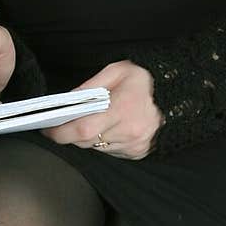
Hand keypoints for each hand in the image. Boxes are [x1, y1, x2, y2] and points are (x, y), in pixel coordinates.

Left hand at [45, 60, 162, 159]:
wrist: (178, 95)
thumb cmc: (144, 80)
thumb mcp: (116, 71)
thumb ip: (90, 86)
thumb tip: (66, 102)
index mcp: (122, 108)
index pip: (83, 129)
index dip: (61, 132)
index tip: (47, 128)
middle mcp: (129, 131)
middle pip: (86, 141)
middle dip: (69, 134)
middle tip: (61, 123)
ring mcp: (134, 145)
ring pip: (96, 148)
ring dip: (86, 137)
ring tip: (89, 119)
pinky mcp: (138, 153)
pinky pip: (109, 152)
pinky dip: (102, 141)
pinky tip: (107, 127)